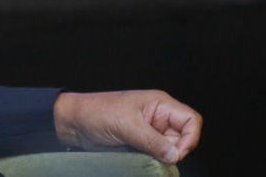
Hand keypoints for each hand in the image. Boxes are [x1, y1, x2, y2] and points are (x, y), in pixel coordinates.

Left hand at [53, 90, 201, 164]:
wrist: (74, 123)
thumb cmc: (97, 112)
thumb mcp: (126, 125)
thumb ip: (152, 141)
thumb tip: (175, 155)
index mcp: (160, 104)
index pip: (191, 120)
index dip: (190, 138)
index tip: (176, 153)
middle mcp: (158, 117)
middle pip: (183, 139)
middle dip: (172, 151)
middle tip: (153, 155)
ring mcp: (150, 132)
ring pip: (169, 151)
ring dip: (160, 158)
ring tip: (140, 153)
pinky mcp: (141, 144)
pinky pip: (156, 156)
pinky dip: (151, 161)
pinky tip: (138, 158)